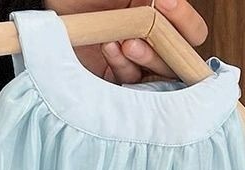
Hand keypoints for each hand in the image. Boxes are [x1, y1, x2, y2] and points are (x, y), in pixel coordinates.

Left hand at [43, 0, 207, 81]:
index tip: (165, 1)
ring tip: (121, 43)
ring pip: (154, 76)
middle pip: (178, 60)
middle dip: (162, 48)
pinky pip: (127, 85)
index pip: (191, 32)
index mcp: (160, 14)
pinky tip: (108, 48)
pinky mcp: (111, 81)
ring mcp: (132, 62)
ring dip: (142, 60)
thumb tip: (169, 0)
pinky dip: (121, 68)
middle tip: (137, 36)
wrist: (53, 7)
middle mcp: (151, 41)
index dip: (184, 21)